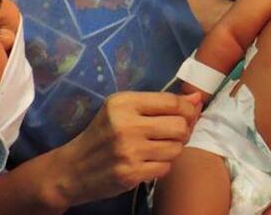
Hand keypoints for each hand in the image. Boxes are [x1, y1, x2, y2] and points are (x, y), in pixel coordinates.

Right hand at [48, 91, 203, 206]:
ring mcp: (128, 152)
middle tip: (173, 134)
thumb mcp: (123, 110)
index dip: (188, 109)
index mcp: (124, 103)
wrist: (73, 169)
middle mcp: (126, 125)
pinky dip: (162, 165)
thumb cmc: (102, 134)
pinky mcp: (130, 174)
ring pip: (176, 148)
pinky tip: (149, 162)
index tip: (189, 114)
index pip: (172, 102)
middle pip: (179, 126)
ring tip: (158, 147)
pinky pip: (165, 168)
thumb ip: (160, 103)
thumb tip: (197, 97)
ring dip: (173, 149)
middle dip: (183, 131)